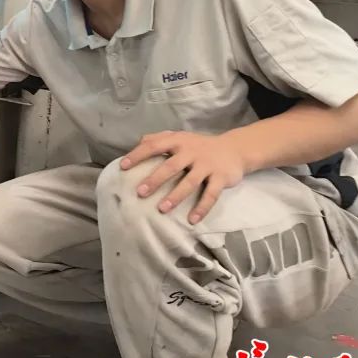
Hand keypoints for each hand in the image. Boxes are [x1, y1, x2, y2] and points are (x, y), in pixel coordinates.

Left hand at [120, 131, 249, 224]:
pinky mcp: (221, 177)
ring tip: (162, 209)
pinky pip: (211, 195)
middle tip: (140, 193)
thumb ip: (159, 138)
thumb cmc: (199, 146)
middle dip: (155, 180)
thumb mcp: (180, 137)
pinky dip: (202, 208)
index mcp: (178, 141)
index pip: (154, 146)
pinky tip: (192, 220)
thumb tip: (138, 142)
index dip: (138, 155)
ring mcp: (207, 165)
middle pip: (170, 166)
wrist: (235, 149)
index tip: (123, 167)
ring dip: (175, 196)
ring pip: (189, 182)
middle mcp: (191, 152)